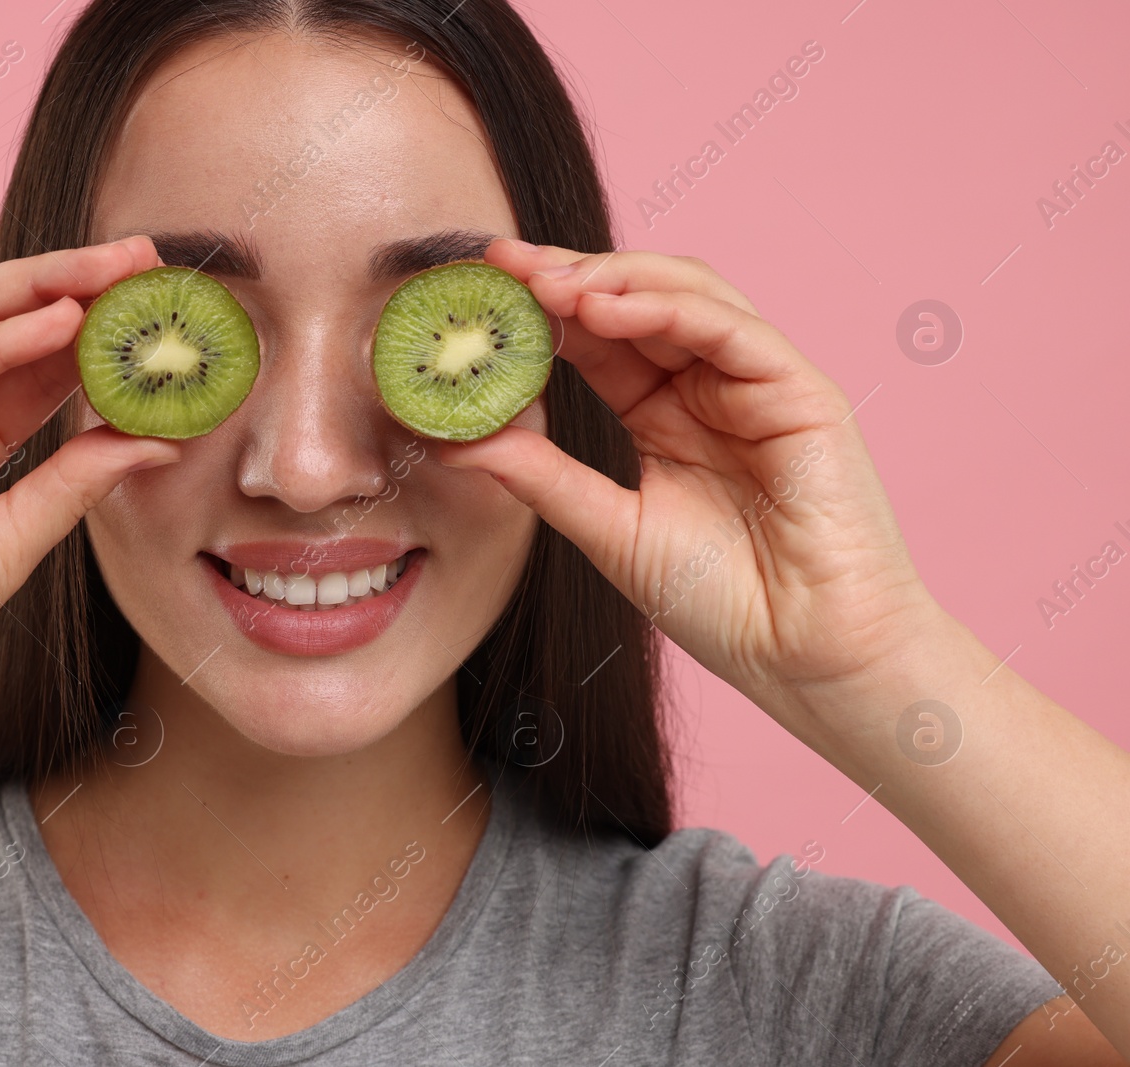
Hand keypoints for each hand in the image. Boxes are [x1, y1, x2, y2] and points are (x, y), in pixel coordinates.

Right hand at [0, 237, 180, 737]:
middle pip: (5, 326)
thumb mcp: (13, 541)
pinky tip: (58, 321)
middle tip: (146, 260)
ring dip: (43, 288)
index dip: (100, 336)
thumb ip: (77, 484)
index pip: (38, 367)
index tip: (163, 312)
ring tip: (114, 269)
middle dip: (77, 286)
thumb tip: (159, 439)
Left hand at [438, 240, 939, 739]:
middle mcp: (711, 388)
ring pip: (687, 297)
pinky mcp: (801, 394)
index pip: (599, 339)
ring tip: (547, 283)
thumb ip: (542, 478)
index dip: (543, 308)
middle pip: (638, 302)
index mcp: (666, 415)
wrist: (807, 657)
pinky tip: (607, 309)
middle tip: (504, 264)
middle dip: (570, 274)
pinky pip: (732, 330)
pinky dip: (668, 309)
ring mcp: (758, 385)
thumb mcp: (610, 530)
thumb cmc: (725, 605)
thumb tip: (453, 442)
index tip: (482, 288)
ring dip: (614, 280)